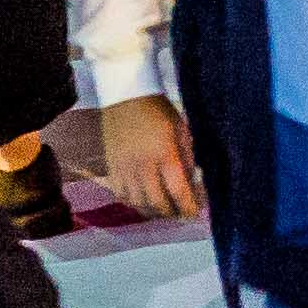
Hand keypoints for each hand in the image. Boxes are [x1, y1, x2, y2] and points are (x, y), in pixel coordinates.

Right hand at [95, 95, 200, 221]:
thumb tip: (193, 184)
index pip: (178, 191)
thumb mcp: (181, 130)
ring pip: (139, 204)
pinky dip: (135, 203)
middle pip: (158, 203)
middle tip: (182, 211)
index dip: (189, 206)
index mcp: (164, 154)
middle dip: (173, 212)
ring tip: (165, 208)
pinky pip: (122, 196)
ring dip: (154, 211)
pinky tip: (144, 200)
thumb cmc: (157, 109)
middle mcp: (142, 165)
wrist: (125, 95)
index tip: (196, 210)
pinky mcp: (111, 168)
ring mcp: (124, 168)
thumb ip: (187, 159)